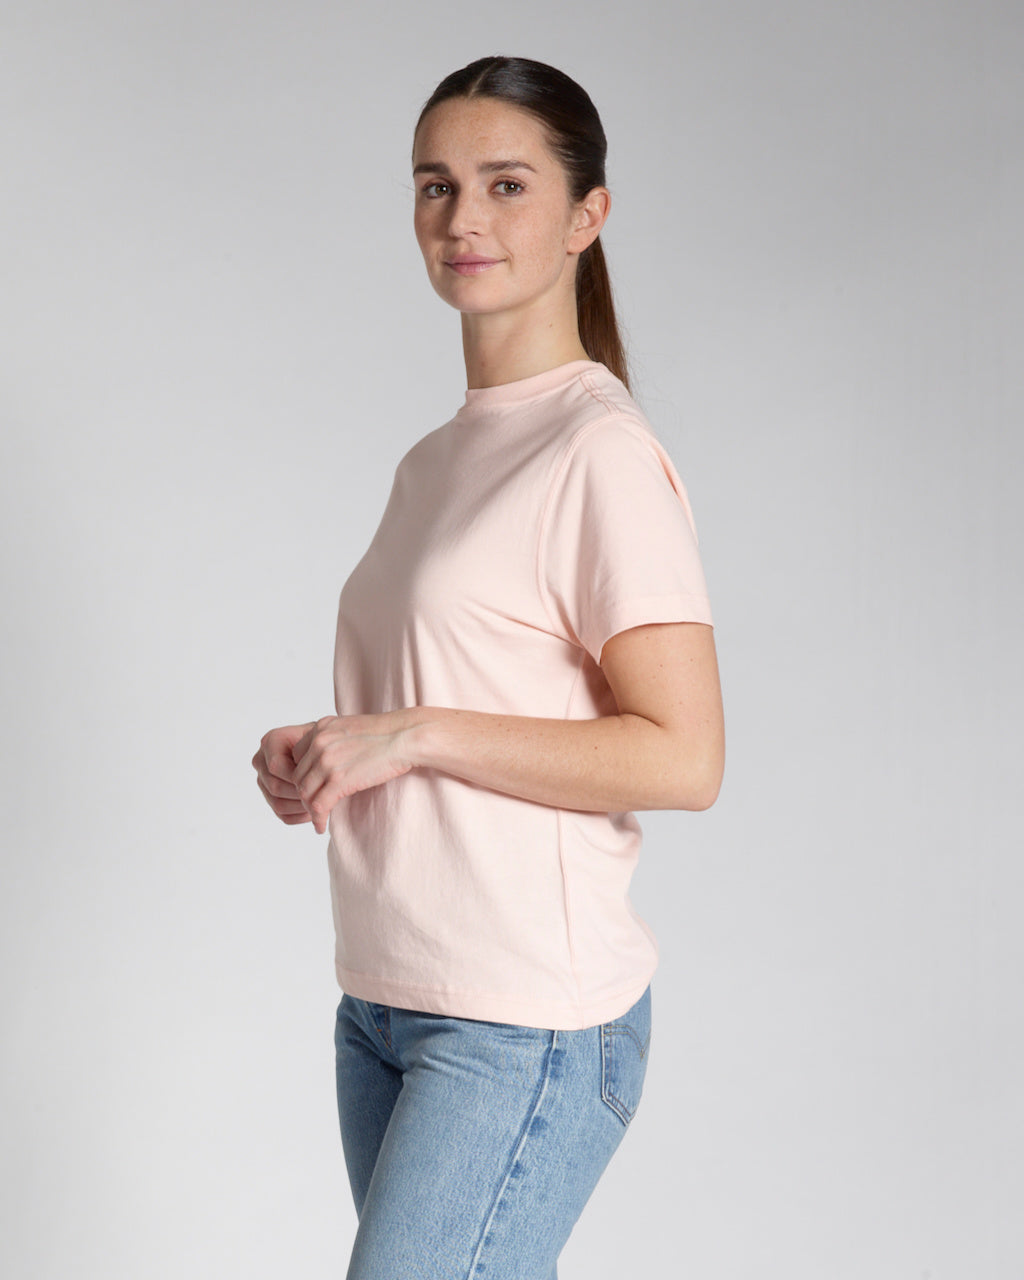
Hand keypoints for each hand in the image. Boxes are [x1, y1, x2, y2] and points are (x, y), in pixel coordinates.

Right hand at [252, 722, 316, 825]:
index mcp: (271, 741)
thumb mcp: (322, 739)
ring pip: (278, 803)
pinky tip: (316, 810)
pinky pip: (282, 815)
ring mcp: (264, 781)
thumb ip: (313, 752)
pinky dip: (300, 816)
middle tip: (322, 795)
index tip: (318, 779)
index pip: (276, 765)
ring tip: (320, 804)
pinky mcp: (271, 797)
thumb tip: (310, 777)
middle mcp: (262, 761)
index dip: (297, 776)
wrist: (326, 748)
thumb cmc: (326, 741)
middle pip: (275, 786)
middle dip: (300, 793)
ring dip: (301, 807)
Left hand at [292, 714, 412, 834]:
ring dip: (309, 809)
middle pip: (297, 776)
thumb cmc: (387, 733)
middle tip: (314, 806)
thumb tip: (329, 759)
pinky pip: (318, 806)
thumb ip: (334, 739)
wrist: (405, 736)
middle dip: (304, 794)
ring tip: (317, 818)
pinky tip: (321, 826)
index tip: (312, 787)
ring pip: (304, 793)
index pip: (296, 757)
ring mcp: (327, 761)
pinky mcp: (340, 780)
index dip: (303, 774)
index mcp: (320, 727)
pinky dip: (318, 819)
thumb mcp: (351, 727)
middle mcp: (319, 742)